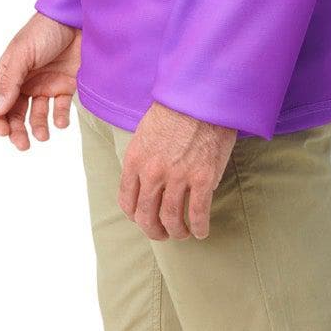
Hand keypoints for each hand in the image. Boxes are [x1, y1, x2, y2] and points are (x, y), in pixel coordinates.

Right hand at [0, 14, 81, 148]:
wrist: (78, 20)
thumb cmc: (45, 31)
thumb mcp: (22, 54)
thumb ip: (10, 82)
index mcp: (9, 75)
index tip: (4, 132)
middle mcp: (25, 83)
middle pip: (15, 115)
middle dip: (17, 131)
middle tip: (23, 144)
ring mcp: (46, 86)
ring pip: (37, 115)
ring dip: (38, 128)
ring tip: (44, 135)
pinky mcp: (66, 86)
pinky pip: (61, 109)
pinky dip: (60, 118)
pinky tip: (61, 122)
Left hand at [119, 101, 236, 240]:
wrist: (201, 95)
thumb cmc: (175, 108)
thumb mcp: (145, 132)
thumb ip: (143, 158)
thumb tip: (148, 180)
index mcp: (135, 161)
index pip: (126, 201)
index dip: (134, 216)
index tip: (142, 219)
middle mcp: (152, 173)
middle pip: (146, 215)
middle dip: (153, 230)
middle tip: (162, 234)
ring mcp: (178, 177)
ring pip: (171, 218)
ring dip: (177, 232)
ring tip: (183, 234)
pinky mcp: (203, 178)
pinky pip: (199, 212)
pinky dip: (199, 227)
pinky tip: (202, 232)